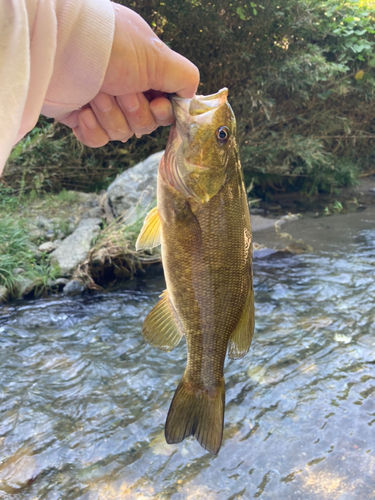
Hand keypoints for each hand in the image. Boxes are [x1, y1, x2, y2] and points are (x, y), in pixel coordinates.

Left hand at [59, 4, 198, 146]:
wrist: (57, 49)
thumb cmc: (108, 46)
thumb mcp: (156, 55)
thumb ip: (184, 76)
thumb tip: (191, 95)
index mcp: (146, 74)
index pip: (166, 108)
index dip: (162, 112)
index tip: (156, 102)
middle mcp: (127, 89)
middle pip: (145, 125)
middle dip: (133, 111)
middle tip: (119, 88)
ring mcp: (104, 104)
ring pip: (122, 134)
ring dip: (110, 115)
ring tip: (95, 93)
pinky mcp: (82, 117)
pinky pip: (98, 141)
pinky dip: (92, 129)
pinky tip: (83, 111)